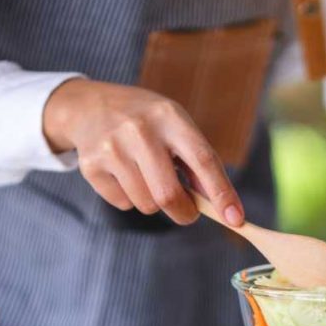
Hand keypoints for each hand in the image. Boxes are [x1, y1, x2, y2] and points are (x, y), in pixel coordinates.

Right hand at [43, 78, 243, 225]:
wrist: (90, 106)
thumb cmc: (146, 121)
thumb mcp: (175, 125)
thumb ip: (197, 161)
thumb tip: (220, 204)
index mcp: (169, 116)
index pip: (202, 160)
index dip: (221, 193)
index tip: (235, 219)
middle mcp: (140, 130)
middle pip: (168, 194)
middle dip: (184, 213)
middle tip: (187, 213)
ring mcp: (112, 147)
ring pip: (146, 204)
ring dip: (154, 201)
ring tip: (147, 176)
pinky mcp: (90, 165)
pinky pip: (123, 203)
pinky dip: (130, 198)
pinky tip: (123, 173)